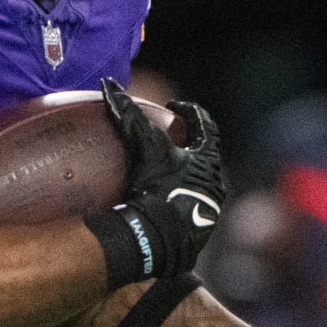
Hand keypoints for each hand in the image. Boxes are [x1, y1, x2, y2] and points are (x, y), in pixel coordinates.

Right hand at [94, 77, 223, 279]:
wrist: (161, 240)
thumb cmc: (159, 189)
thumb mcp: (145, 149)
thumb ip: (129, 117)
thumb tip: (110, 86)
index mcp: (209, 160)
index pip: (205, 125)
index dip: (190, 111)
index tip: (173, 107)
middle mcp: (215, 183)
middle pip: (204, 155)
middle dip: (187, 144)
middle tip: (166, 138)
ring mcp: (208, 209)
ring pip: (198, 182)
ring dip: (183, 172)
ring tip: (160, 169)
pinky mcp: (197, 230)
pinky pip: (187, 207)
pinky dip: (175, 197)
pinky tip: (158, 200)